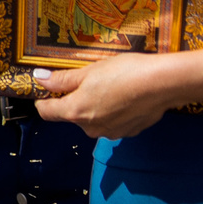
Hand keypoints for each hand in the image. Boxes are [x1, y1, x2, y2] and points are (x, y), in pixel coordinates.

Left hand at [34, 54, 173, 137]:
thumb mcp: (89, 71)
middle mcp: (90, 127)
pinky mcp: (127, 132)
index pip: (47, 111)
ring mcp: (109, 132)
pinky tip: (125, 96)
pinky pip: (113, 122)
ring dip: (97, 105)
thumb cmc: (126, 73)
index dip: (44, 100)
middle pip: (73, 115)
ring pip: (94, 119)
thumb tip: (40, 79)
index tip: (45, 90)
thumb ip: (63, 79)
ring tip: (111, 85)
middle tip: (89, 79)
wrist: (162, 83)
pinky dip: (115, 111)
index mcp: (75, 111)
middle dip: (76, 99)